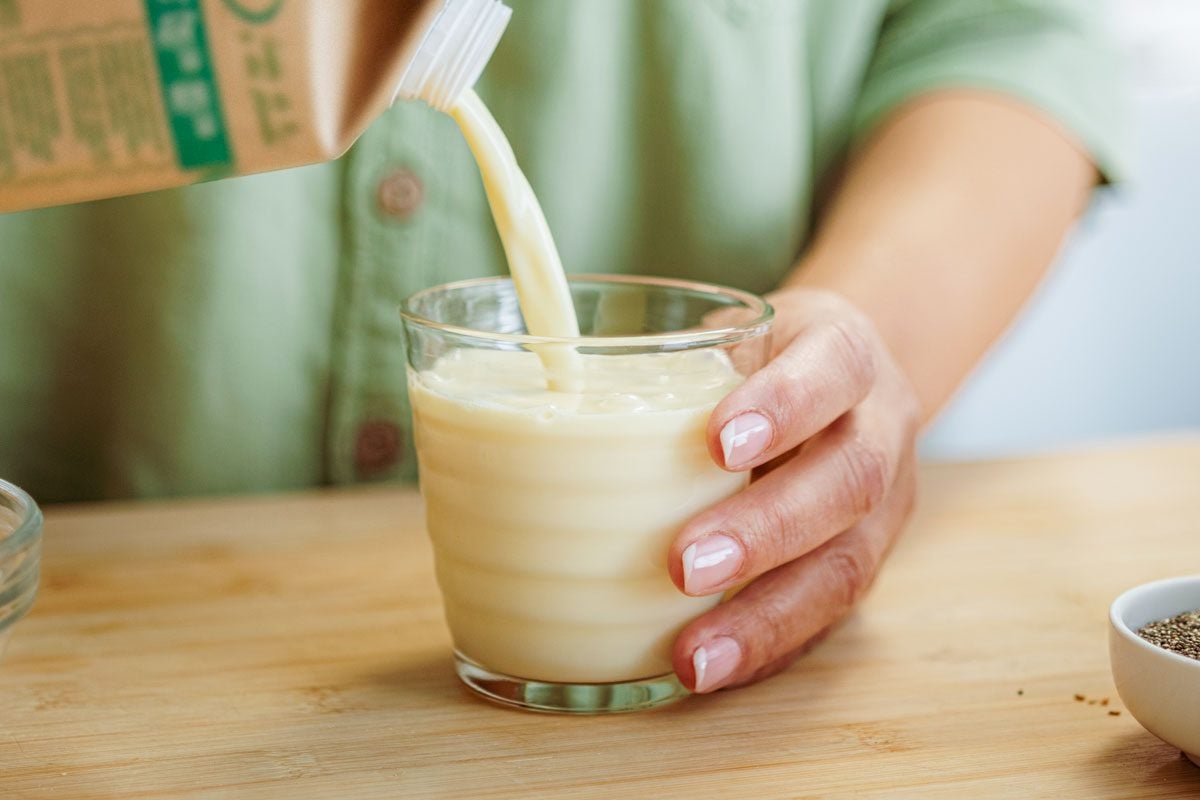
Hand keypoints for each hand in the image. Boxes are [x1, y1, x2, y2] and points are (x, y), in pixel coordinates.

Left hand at [669, 287, 921, 691]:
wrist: (843, 382)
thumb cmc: (760, 360)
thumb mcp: (729, 336)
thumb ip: (672, 365)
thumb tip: (548, 410)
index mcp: (843, 352)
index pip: (834, 368)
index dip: (785, 405)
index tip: (715, 442)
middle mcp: (877, 429)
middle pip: (849, 480)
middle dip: (766, 530)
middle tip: (684, 566)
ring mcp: (883, 506)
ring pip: (848, 566)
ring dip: (766, 617)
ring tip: (694, 656)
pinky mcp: (866, 564)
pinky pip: (829, 617)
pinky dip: (770, 648)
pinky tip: (715, 671)